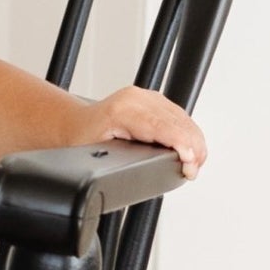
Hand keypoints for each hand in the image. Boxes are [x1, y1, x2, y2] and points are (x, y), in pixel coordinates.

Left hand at [82, 85, 206, 178]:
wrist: (75, 125)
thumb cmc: (81, 140)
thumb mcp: (97, 155)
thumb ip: (121, 162)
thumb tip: (149, 172)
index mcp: (123, 110)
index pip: (162, 126)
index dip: (181, 144)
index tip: (190, 161)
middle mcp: (137, 98)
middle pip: (177, 122)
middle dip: (192, 147)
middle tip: (193, 171)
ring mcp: (146, 96)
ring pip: (182, 118)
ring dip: (193, 141)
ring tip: (195, 164)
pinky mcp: (153, 100)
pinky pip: (178, 115)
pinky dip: (188, 133)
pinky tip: (191, 148)